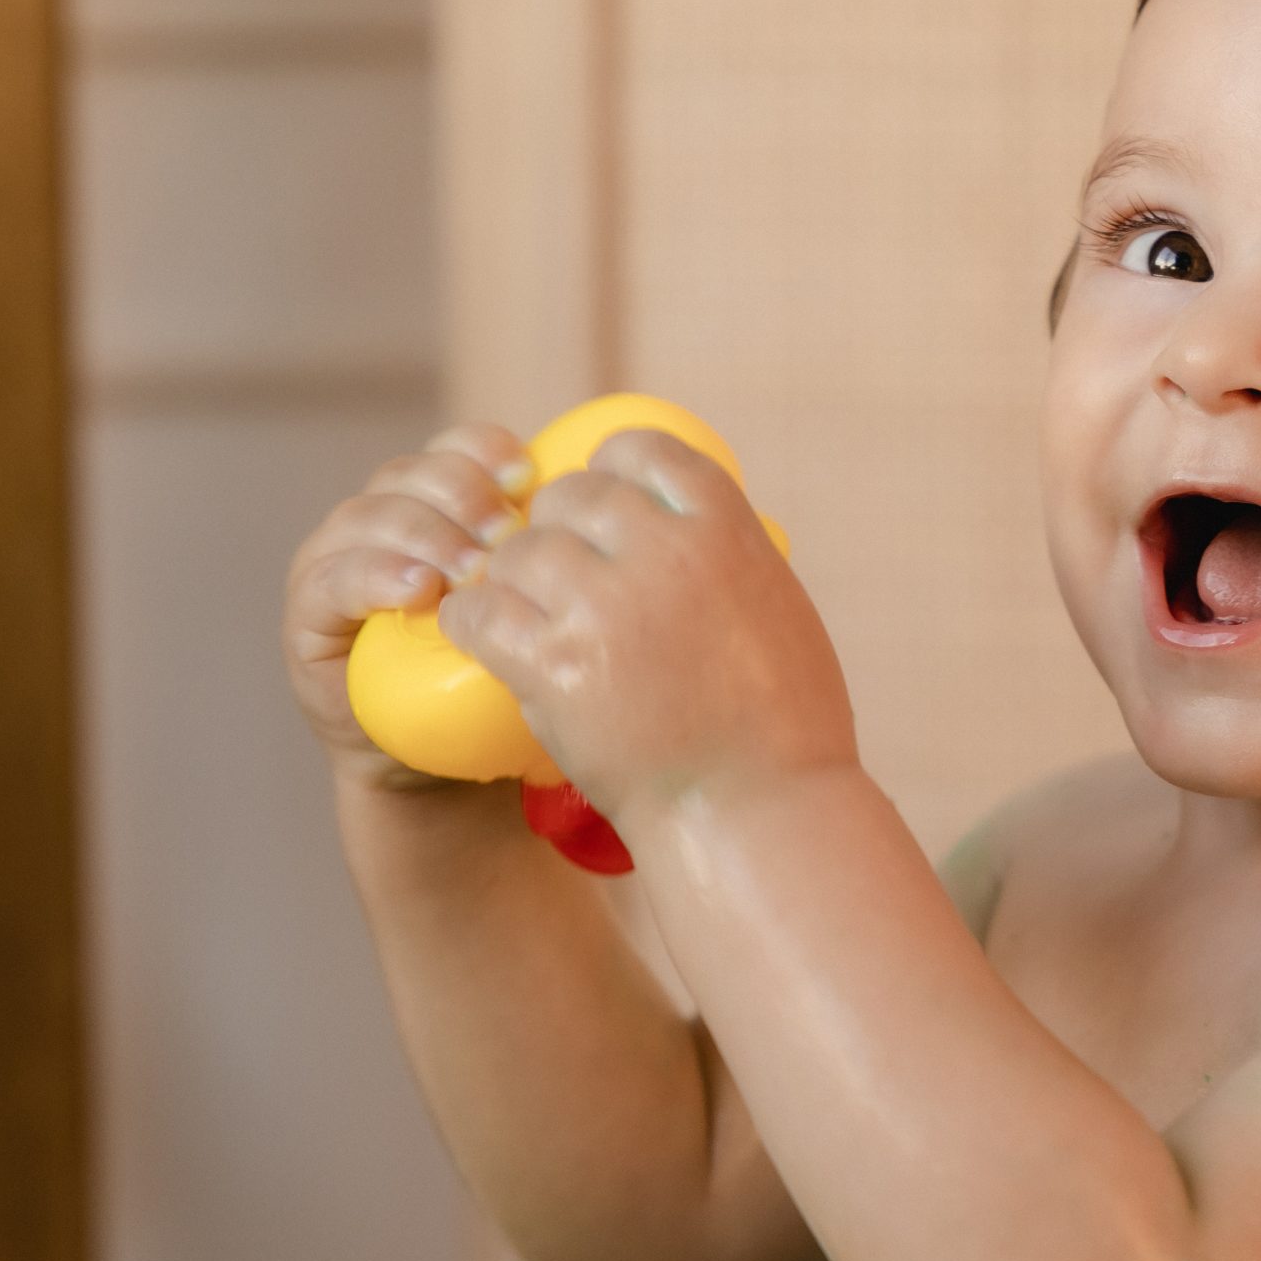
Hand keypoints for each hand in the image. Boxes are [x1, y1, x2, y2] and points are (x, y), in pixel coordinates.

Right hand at [283, 423, 534, 791]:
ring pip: (369, 517)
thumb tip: (631, 511)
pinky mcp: (309, 616)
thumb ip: (562, 559)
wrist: (443, 761)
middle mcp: (383, 520)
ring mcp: (337, 562)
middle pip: (411, 474)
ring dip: (423, 534)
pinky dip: (374, 578)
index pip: (456, 448)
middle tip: (503, 532)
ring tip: (468, 569)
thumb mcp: (542, 610)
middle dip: (459, 493)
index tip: (527, 475)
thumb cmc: (507, 676)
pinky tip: (418, 591)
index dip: (485, 449)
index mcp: (439, 504)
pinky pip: (332, 580)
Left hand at [433, 429, 857, 826]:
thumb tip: (695, 530)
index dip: (610, 471)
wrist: (758, 810)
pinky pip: (481, 613)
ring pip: (517, 552)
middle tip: (559, 575)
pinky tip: (484, 637)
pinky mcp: (553, 666)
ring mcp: (603, 606)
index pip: (640, 450)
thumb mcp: (782, 606)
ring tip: (525, 615)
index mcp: (724, 527)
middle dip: (556, 530)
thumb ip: (731, 556)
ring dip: (513, 579)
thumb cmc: (786, 726)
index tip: (604, 508)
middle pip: (568, 497)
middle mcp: (661, 552)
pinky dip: (473, 622)